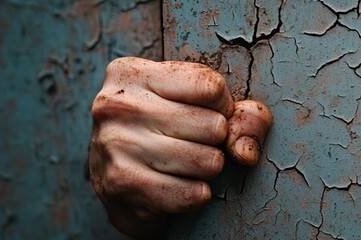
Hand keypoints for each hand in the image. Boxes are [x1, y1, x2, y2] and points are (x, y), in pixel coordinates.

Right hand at [88, 57, 272, 238]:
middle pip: (213, 126)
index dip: (222, 105)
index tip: (205, 112)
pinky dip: (197, 195)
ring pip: (208, 162)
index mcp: (131, 75)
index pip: (210, 86)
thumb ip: (241, 114)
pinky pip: (193, 194)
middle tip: (193, 143)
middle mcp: (117, 106)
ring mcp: (117, 146)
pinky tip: (177, 186)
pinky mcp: (123, 185)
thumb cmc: (163, 133)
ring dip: (208, 168)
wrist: (114, 186)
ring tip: (185, 164)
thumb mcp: (197, 104)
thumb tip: (246, 150)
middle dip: (216, 140)